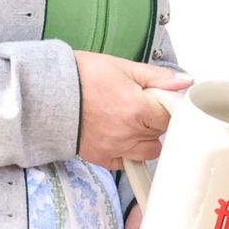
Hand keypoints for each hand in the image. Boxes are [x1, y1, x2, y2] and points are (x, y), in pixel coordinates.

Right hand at [77, 56, 192, 167]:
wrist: (45, 92)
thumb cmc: (80, 77)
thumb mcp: (122, 67)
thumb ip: (158, 77)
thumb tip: (184, 82)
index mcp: (138, 109)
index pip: (171, 116)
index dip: (166, 106)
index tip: (159, 100)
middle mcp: (129, 133)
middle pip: (161, 133)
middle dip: (155, 120)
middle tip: (140, 105)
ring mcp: (115, 148)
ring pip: (148, 151)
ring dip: (145, 138)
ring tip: (130, 120)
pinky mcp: (101, 157)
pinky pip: (126, 162)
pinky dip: (127, 151)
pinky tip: (119, 135)